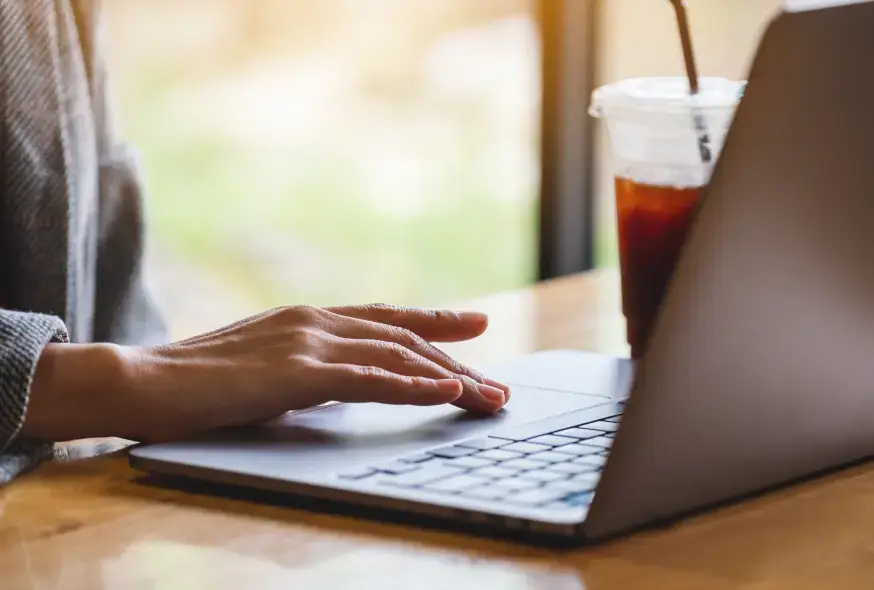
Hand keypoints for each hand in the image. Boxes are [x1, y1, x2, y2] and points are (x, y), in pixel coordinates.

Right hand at [111, 304, 508, 441]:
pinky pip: (369, 378)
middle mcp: (317, 320)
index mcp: (309, 318)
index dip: (436, 319)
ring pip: (398, 355)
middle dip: (458, 363)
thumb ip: (309, 370)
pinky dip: (412, 385)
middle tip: (497, 388)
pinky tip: (446, 392)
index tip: (475, 324)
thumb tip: (344, 386)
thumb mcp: (266, 369)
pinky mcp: (297, 372)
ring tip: (489, 399)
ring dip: (451, 378)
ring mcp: (308, 341)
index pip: (387, 316)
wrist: (142, 381)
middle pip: (405, 338)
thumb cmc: (200, 383)